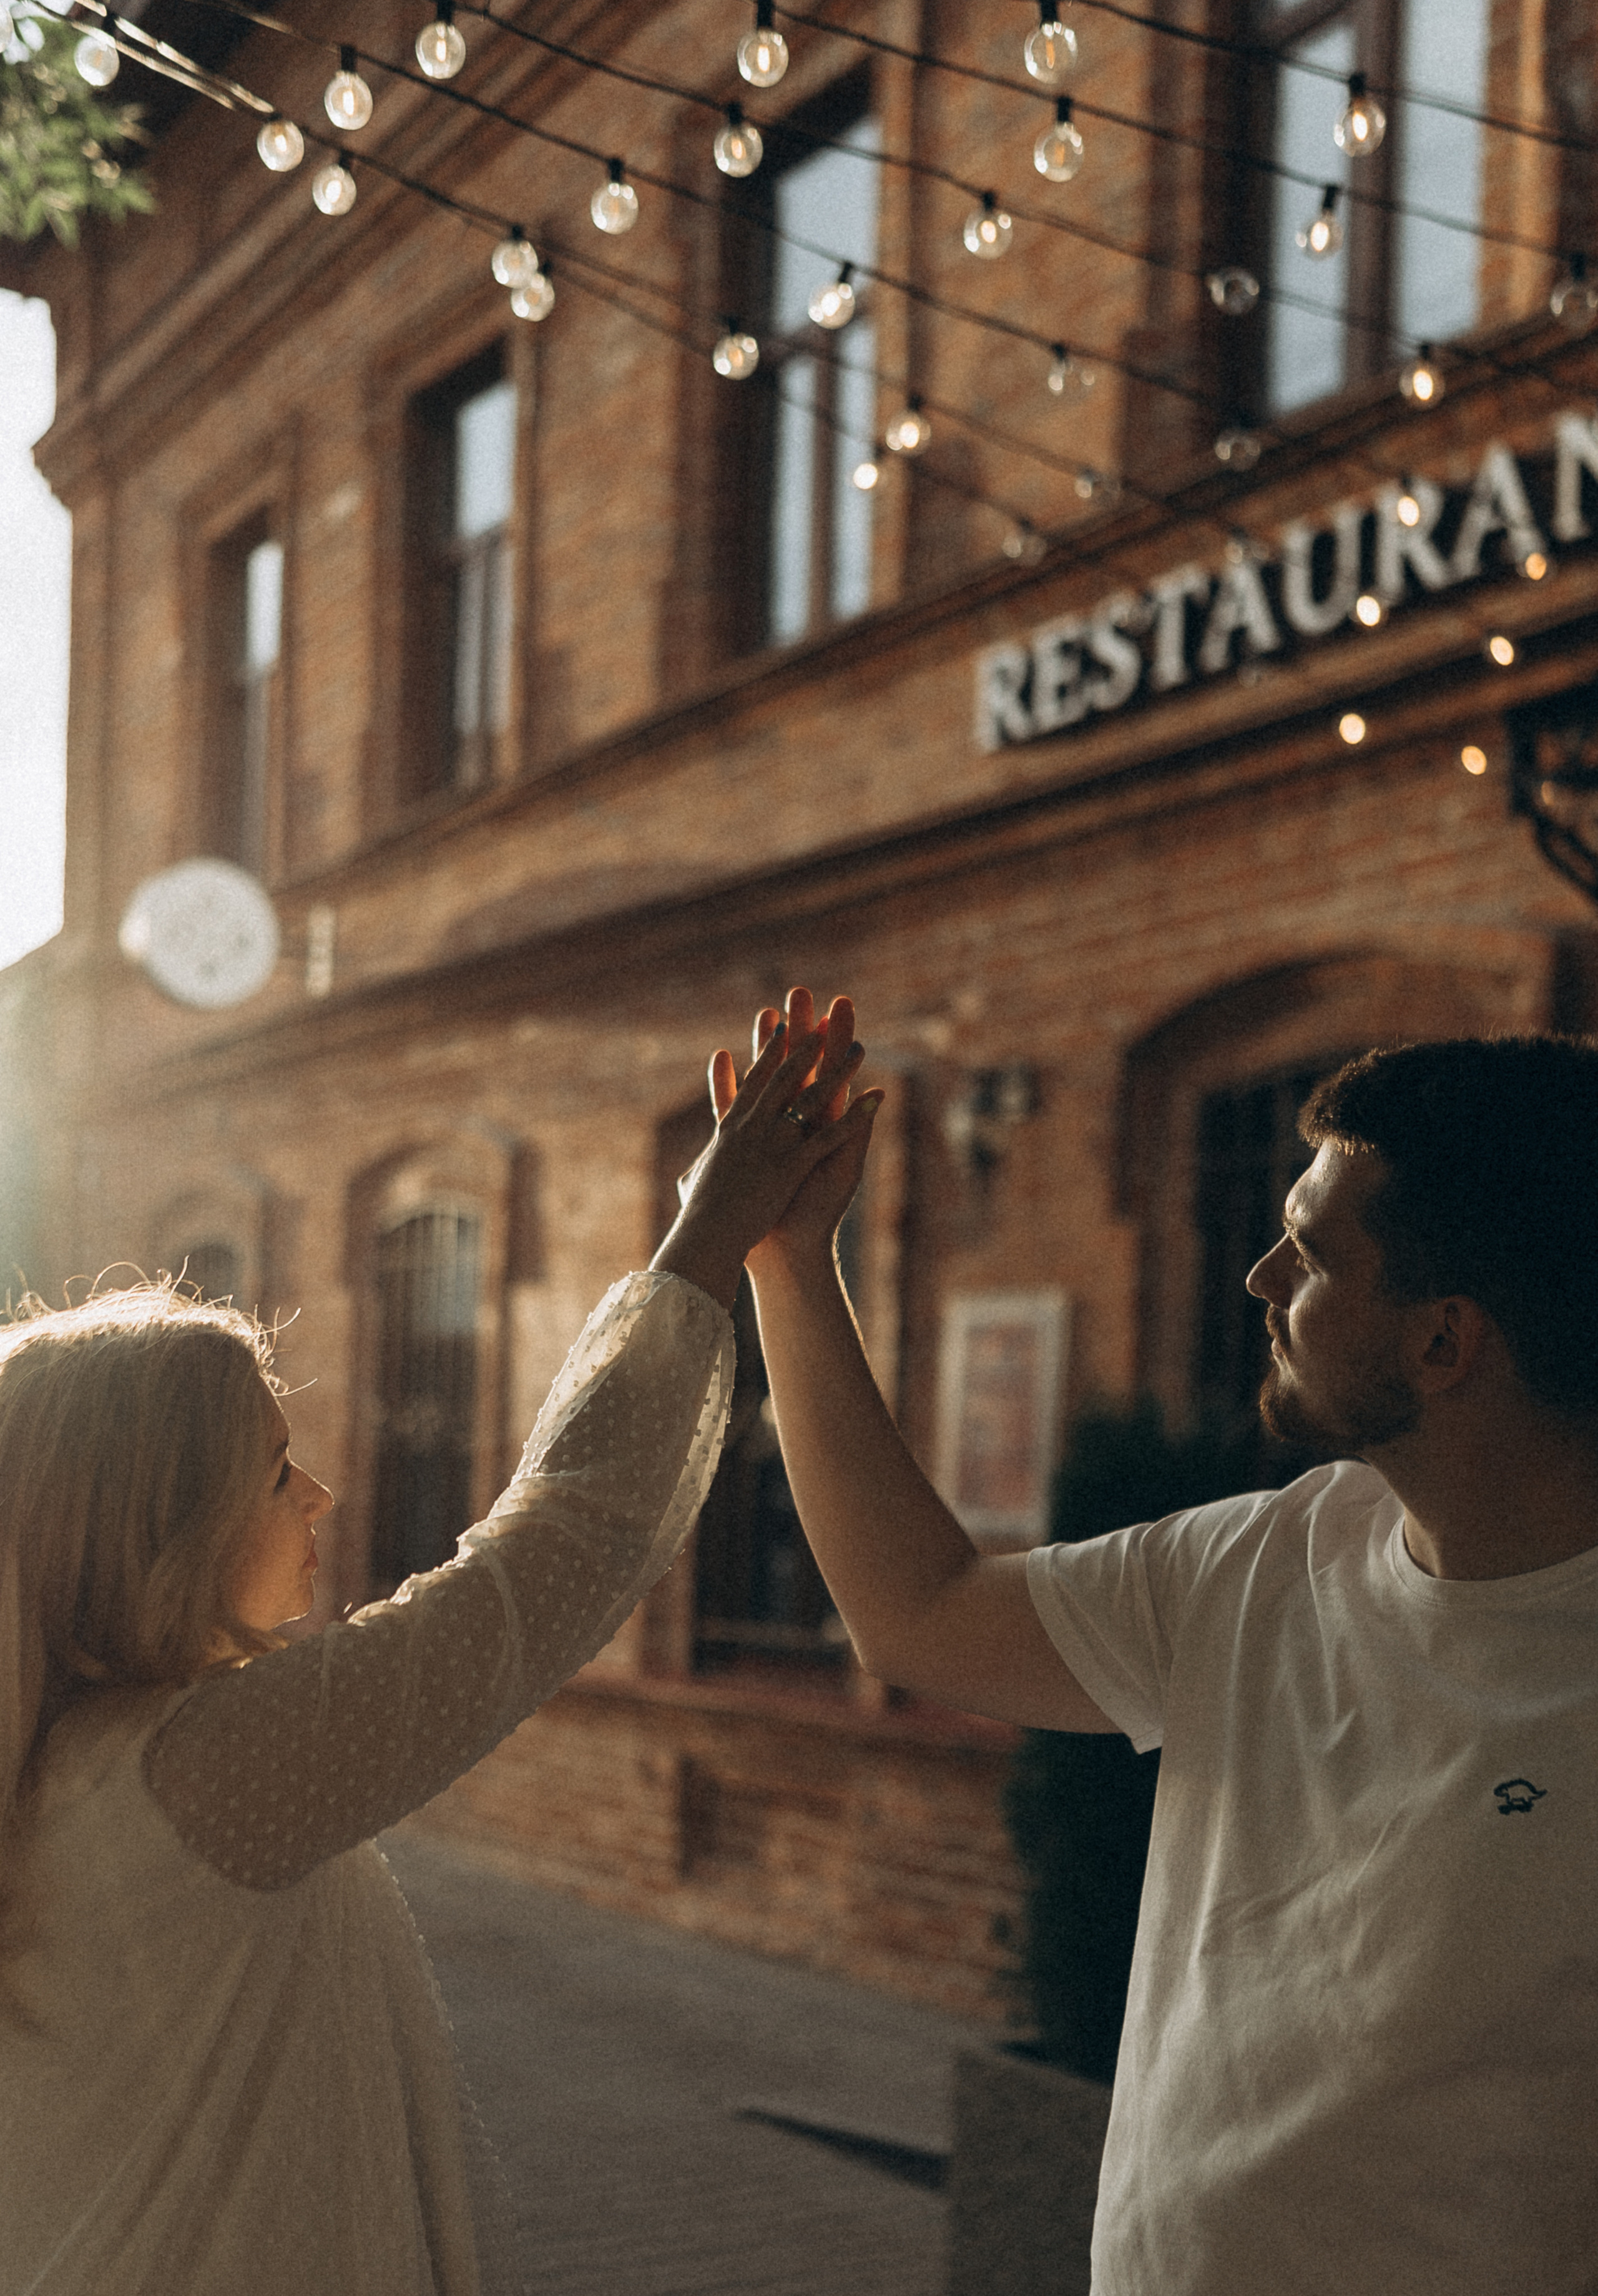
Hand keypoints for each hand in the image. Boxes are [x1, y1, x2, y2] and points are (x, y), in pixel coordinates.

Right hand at [651, 1009, 878, 1311]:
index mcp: (731, 1129)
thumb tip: (690, 1176)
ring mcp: (774, 1143)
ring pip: (812, 1097)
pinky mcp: (792, 1165)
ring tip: (859, 1047)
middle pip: (784, 1076)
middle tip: (820, 1019)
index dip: (769, 1051)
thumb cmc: (696, 1217)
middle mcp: (754, 1126)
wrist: (706, 1237)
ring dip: (838, 1070)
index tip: (781, 1028)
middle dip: (804, 1044)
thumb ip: (698, 1174)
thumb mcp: (693, 1187)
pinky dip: (856, 1118)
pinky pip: (831, 1136)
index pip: (753, 1081)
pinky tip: (876, 1100)